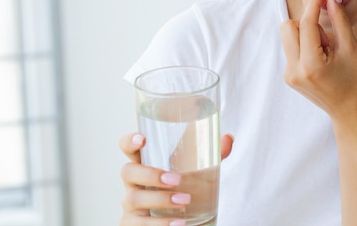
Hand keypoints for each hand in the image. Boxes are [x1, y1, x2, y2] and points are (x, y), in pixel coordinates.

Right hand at [119, 132, 233, 225]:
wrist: (179, 222)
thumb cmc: (182, 190)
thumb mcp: (196, 172)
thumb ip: (212, 155)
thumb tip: (228, 138)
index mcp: (145, 165)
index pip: (128, 148)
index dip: (129, 141)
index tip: (143, 138)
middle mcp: (133, 184)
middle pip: (128, 172)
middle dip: (150, 174)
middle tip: (177, 179)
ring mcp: (131, 206)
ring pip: (133, 199)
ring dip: (160, 199)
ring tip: (185, 201)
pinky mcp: (132, 225)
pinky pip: (139, 225)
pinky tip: (179, 224)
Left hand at [280, 0, 356, 122]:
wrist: (353, 115)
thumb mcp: (351, 48)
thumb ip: (339, 19)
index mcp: (310, 65)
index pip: (306, 23)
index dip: (314, 3)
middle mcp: (294, 70)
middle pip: (288, 26)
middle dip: (307, 23)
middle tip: (329, 37)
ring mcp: (289, 75)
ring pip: (289, 36)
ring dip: (307, 35)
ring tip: (328, 52)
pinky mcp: (290, 76)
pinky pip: (292, 48)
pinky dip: (306, 46)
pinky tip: (323, 59)